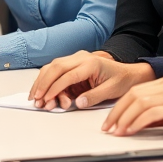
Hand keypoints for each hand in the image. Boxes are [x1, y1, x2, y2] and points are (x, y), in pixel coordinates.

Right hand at [29, 51, 154, 110]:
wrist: (128, 73)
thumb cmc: (121, 81)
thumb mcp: (111, 91)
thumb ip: (94, 97)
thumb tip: (78, 103)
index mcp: (91, 63)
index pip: (68, 75)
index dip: (56, 88)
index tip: (47, 99)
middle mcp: (81, 58)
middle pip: (56, 67)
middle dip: (44, 84)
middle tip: (36, 99)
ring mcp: (76, 59)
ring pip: (52, 66)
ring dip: (41, 81)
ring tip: (35, 97)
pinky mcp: (72, 64)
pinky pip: (55, 70)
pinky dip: (46, 80)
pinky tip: (40, 90)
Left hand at [102, 76, 162, 136]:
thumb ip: (158, 113)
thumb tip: (138, 122)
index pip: (135, 92)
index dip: (120, 106)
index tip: (111, 120)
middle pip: (133, 95)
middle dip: (117, 112)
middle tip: (108, 127)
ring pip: (139, 102)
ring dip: (125, 117)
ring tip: (117, 131)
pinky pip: (151, 112)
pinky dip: (138, 122)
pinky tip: (132, 130)